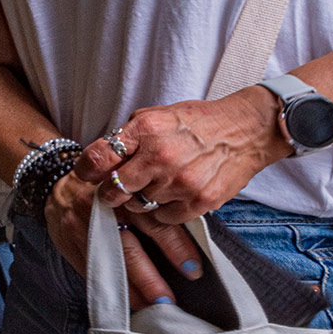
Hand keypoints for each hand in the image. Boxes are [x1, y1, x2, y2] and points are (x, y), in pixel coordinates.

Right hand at [41, 170, 202, 306]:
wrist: (59, 184)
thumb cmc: (106, 186)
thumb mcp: (132, 184)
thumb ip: (153, 203)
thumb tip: (192, 231)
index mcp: (126, 194)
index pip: (155, 224)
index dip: (176, 248)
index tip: (193, 270)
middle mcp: (102, 210)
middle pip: (130, 250)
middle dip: (151, 279)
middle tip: (169, 300)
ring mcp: (81, 229)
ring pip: (109, 264)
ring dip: (131, 290)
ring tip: (150, 307)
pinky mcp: (68, 243)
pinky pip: (91, 270)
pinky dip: (109, 287)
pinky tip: (125, 301)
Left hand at [80, 90, 286, 225]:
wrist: (246, 131)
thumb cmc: (198, 123)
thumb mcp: (158, 115)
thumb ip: (130, 135)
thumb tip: (102, 158)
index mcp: (147, 129)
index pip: (99, 157)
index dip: (86, 170)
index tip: (87, 176)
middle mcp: (161, 156)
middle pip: (115, 189)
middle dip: (110, 192)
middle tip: (115, 190)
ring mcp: (181, 181)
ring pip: (140, 206)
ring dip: (142, 200)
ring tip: (156, 186)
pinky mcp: (200, 201)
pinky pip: (165, 218)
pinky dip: (164, 211)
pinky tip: (173, 195)